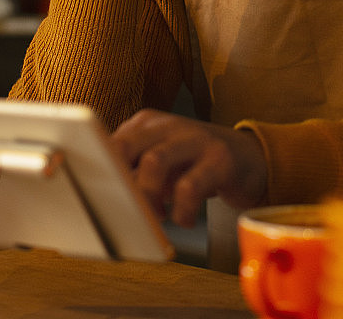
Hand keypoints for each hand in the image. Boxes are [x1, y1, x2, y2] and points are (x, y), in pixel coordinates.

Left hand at [110, 109, 267, 226]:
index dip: (97, 171)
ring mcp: (196, 138)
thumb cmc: (194, 164)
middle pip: (125, 146)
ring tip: (158, 217)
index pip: (110, 142)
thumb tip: (99, 197)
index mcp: (148, 122)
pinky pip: (190, 187)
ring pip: (154, 161)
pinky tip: (185, 219)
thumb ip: (133, 169)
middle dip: (118, 184)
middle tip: (124, 211)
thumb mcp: (161, 159)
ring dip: (148, 198)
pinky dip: (182, 212)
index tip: (94, 198)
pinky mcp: (219, 159)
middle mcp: (169, 124)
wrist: (248, 157)